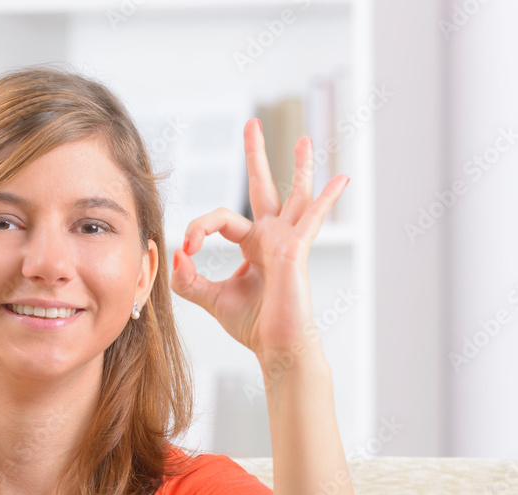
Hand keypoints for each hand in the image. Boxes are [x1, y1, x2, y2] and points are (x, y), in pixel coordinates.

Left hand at [169, 118, 349, 363]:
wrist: (276, 347)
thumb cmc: (253, 324)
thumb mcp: (210, 297)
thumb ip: (189, 278)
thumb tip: (175, 256)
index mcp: (252, 245)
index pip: (221, 220)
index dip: (198, 229)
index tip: (185, 250)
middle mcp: (271, 237)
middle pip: (262, 188)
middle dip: (255, 156)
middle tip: (251, 125)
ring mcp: (287, 241)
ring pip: (294, 195)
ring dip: (300, 166)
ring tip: (305, 139)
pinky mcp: (297, 250)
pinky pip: (312, 218)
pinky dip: (325, 199)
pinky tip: (342, 179)